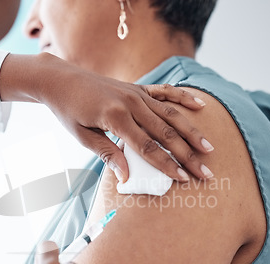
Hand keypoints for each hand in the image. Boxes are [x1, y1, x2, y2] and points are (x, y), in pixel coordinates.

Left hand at [46, 77, 213, 183]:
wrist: (61, 79)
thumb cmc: (68, 110)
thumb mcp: (82, 136)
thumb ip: (107, 154)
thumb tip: (127, 176)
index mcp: (116, 117)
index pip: (147, 147)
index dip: (167, 165)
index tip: (183, 178)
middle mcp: (131, 103)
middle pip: (166, 133)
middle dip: (187, 155)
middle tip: (205, 172)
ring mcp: (137, 93)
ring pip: (171, 114)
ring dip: (192, 132)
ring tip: (209, 148)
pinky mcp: (138, 87)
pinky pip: (165, 92)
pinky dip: (183, 97)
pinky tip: (201, 105)